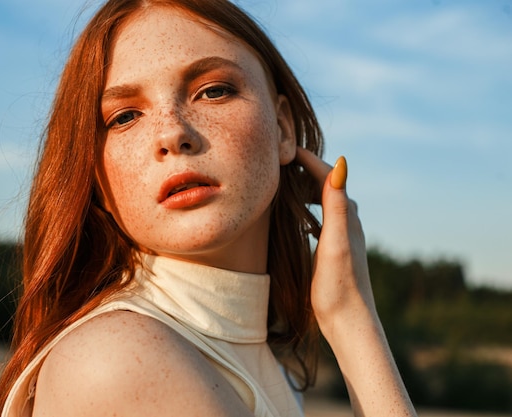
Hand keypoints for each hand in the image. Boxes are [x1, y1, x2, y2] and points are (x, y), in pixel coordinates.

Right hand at [296, 147, 416, 415]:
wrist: (349, 322)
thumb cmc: (340, 286)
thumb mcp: (336, 243)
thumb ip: (337, 205)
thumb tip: (341, 163)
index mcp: (347, 215)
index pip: (326, 175)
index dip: (305, 159)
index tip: (281, 147)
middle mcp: (348, 221)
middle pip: (325, 185)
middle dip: (303, 169)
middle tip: (277, 162)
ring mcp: (342, 236)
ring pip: (322, 202)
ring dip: (305, 189)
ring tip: (282, 183)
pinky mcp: (334, 250)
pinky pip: (320, 220)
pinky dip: (307, 210)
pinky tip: (297, 219)